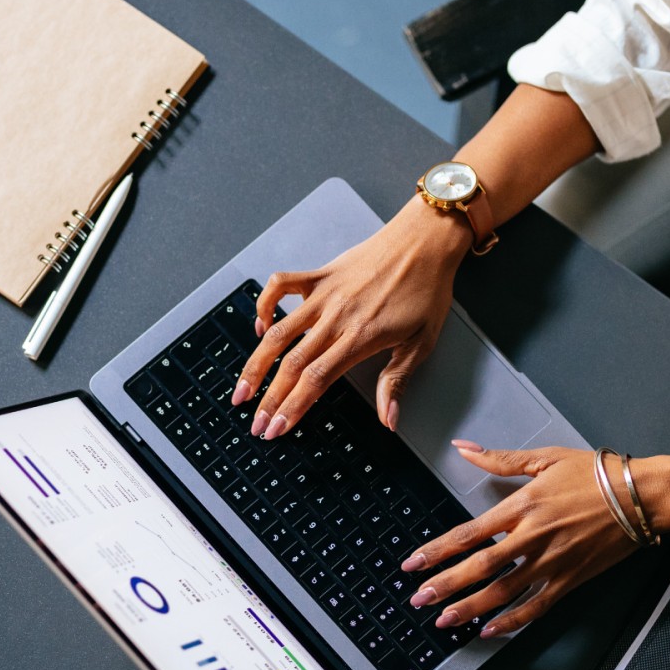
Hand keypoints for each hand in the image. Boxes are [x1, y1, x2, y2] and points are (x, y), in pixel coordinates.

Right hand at [232, 199, 471, 438]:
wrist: (426, 241)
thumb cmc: (427, 289)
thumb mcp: (422, 342)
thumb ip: (397, 382)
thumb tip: (389, 420)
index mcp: (361, 337)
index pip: (316, 380)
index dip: (292, 408)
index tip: (277, 428)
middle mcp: (337, 317)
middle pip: (292, 364)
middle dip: (269, 398)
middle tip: (256, 423)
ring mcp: (325, 294)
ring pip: (279, 332)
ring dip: (256, 364)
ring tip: (242, 389)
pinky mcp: (320, 274)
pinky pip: (280, 285)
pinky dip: (264, 304)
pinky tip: (260, 326)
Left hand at [405, 442, 643, 637]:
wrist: (641, 496)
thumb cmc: (596, 474)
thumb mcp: (545, 458)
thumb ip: (500, 459)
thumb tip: (465, 449)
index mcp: (521, 507)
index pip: (468, 534)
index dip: (437, 551)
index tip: (413, 564)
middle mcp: (531, 538)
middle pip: (478, 567)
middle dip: (444, 586)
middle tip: (418, 599)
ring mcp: (551, 562)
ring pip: (502, 592)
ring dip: (469, 608)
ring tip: (444, 620)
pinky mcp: (570, 579)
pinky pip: (536, 606)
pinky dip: (512, 621)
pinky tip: (490, 630)